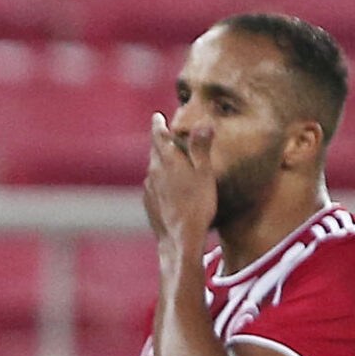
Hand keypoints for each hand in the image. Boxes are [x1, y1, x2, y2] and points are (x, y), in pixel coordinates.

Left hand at [142, 113, 216, 252]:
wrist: (180, 238)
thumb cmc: (198, 205)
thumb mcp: (205, 174)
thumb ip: (201, 148)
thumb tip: (204, 123)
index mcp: (168, 160)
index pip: (159, 136)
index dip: (158, 125)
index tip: (157, 117)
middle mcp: (154, 171)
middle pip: (155, 151)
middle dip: (159, 142)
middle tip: (162, 134)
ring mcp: (149, 188)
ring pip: (153, 168)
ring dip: (159, 161)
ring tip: (167, 159)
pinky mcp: (149, 203)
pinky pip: (152, 185)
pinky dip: (158, 180)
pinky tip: (165, 186)